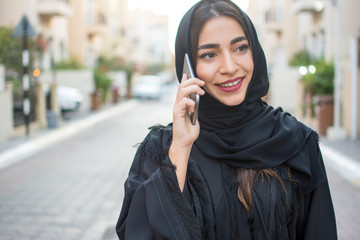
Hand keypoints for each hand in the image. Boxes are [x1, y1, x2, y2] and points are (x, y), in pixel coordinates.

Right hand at [169, 74, 204, 190]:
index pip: (181, 87)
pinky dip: (191, 102)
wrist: (185, 142)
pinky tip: (193, 109)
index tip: (190, 72)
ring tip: (201, 92)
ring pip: (182, 90)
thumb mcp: (195, 116)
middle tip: (202, 83)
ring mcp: (177, 108)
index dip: (185, 79)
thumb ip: (194, 107)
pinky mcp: (177, 113)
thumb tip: (197, 98)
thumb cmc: (189, 131)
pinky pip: (183, 102)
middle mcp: (177, 104)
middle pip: (182, 86)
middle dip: (192, 81)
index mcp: (181, 104)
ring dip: (193, 88)